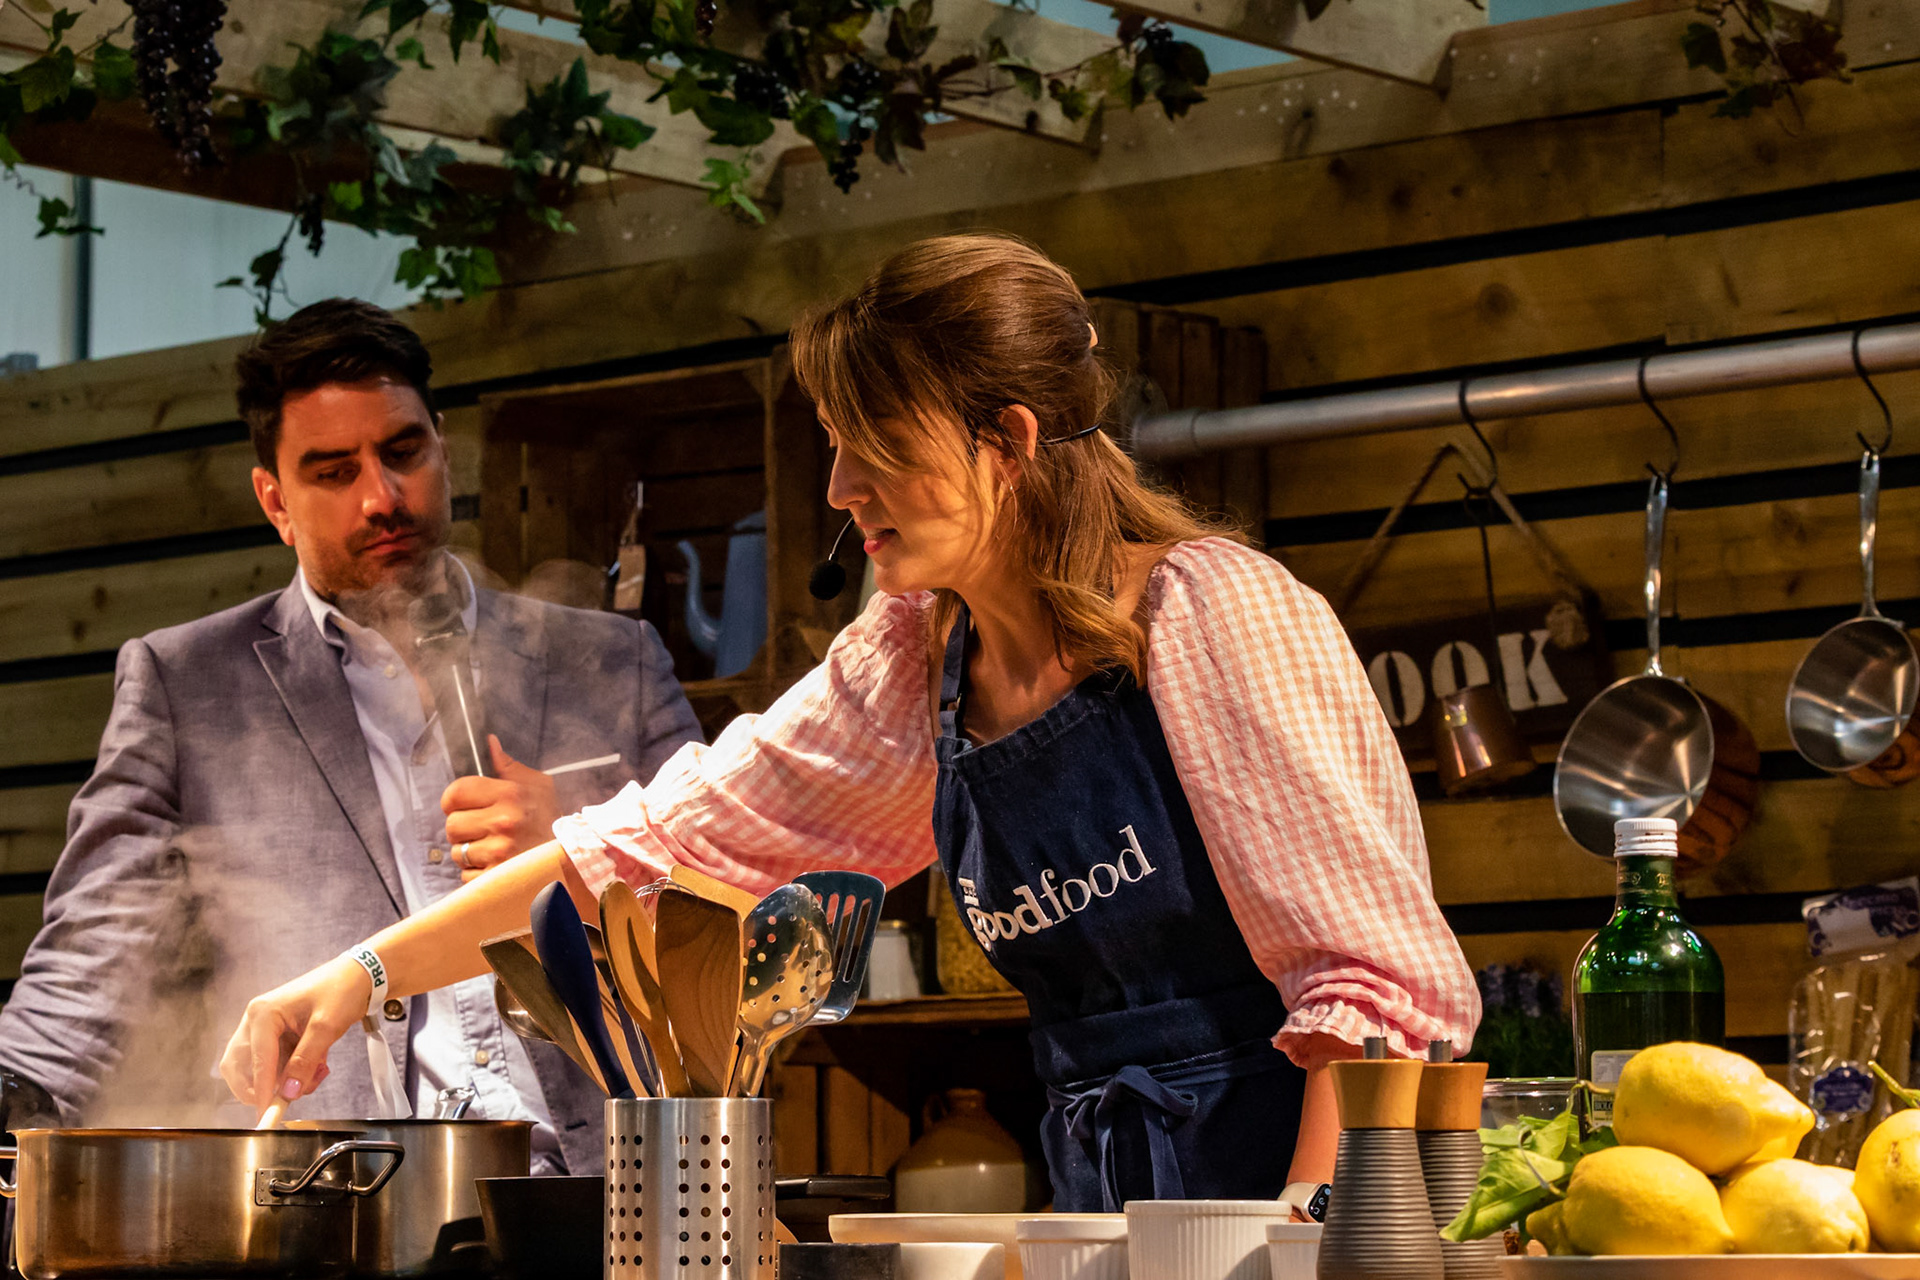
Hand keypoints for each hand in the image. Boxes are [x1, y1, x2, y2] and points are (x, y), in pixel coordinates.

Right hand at [218, 956, 364, 1110]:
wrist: (359, 976)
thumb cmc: (341, 991)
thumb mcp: (326, 1028)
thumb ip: (305, 1061)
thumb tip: (288, 1093)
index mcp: (263, 1014)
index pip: (256, 1060)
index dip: (262, 1090)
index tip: (267, 1114)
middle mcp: (256, 1021)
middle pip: (240, 1067)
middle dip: (262, 1087)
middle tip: (286, 1099)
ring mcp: (265, 1029)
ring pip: (259, 1069)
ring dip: (285, 1080)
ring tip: (318, 1071)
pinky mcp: (277, 1037)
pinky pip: (276, 1064)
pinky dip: (294, 1072)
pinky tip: (318, 1066)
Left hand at [442, 736, 559, 880]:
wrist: (574, 858)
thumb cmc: (551, 819)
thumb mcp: (538, 786)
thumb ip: (509, 767)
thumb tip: (489, 742)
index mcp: (510, 795)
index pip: (455, 793)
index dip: (453, 800)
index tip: (461, 805)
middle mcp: (503, 822)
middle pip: (452, 825)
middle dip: (463, 828)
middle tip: (482, 829)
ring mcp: (499, 852)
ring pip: (457, 852)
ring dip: (469, 852)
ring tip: (492, 848)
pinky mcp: (497, 877)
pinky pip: (466, 875)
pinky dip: (477, 873)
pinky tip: (496, 865)